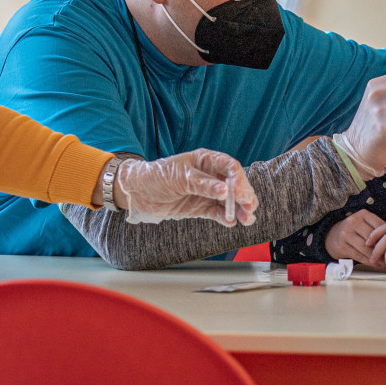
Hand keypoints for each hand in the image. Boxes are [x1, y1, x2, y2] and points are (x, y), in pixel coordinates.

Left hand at [118, 149, 257, 225]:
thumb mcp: (180, 178)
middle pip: (234, 185)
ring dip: (238, 209)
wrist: (136, 193)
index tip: (241, 192)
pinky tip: (230, 223)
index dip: (239, 179)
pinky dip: (224, 218)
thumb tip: (224, 190)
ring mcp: (205, 193)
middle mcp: (209, 176)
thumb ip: (202, 184)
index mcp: (205, 161)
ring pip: (228, 201)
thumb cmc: (156, 176)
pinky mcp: (199, 208)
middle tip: (249, 208)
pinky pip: (216, 213)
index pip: (230, 167)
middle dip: (244, 196)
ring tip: (247, 219)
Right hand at [325, 209, 385, 264]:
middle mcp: (353, 222)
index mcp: (363, 214)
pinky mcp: (342, 246)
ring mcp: (346, 234)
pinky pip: (359, 256)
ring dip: (378, 259)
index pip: (381, 227)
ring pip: (367, 249)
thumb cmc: (354, 230)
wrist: (331, 235)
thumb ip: (378, 230)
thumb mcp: (365, 223)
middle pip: (374, 239)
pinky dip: (370, 262)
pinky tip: (377, 265)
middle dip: (384, 250)